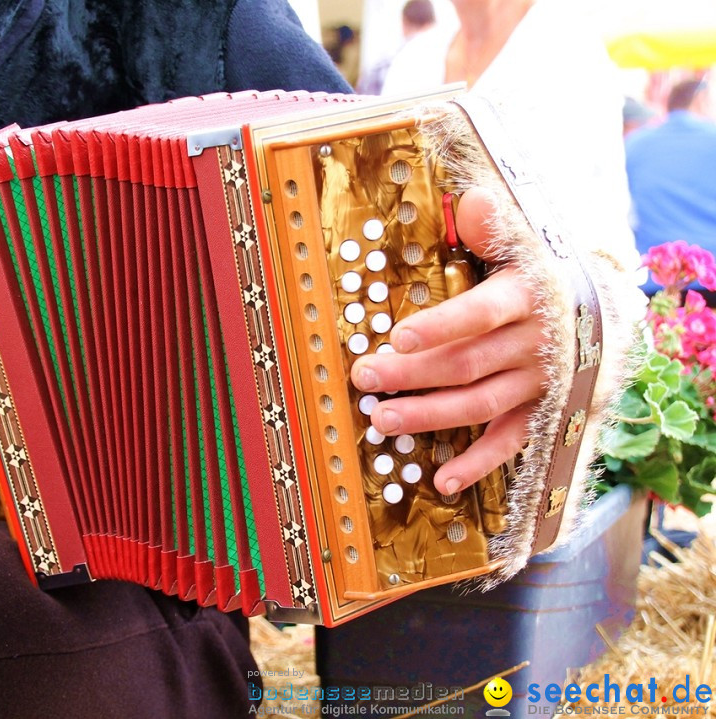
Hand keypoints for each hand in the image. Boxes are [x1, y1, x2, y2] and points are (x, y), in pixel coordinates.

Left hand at [349, 188, 544, 495]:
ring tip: (383, 421)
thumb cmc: (542, 274)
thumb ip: (494, 227)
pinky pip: (510, 442)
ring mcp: (539, 383)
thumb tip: (473, 201)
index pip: (480, 313)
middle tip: (364, 379)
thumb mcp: (525, 243)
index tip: (397, 336)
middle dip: (411, 374)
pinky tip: (444, 481)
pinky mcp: (541, 412)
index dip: (440, 326)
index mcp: (527, 297)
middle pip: (467, 364)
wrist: (606, 311)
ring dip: (430, 416)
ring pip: (480, 405)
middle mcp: (535, 344)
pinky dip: (479, 464)